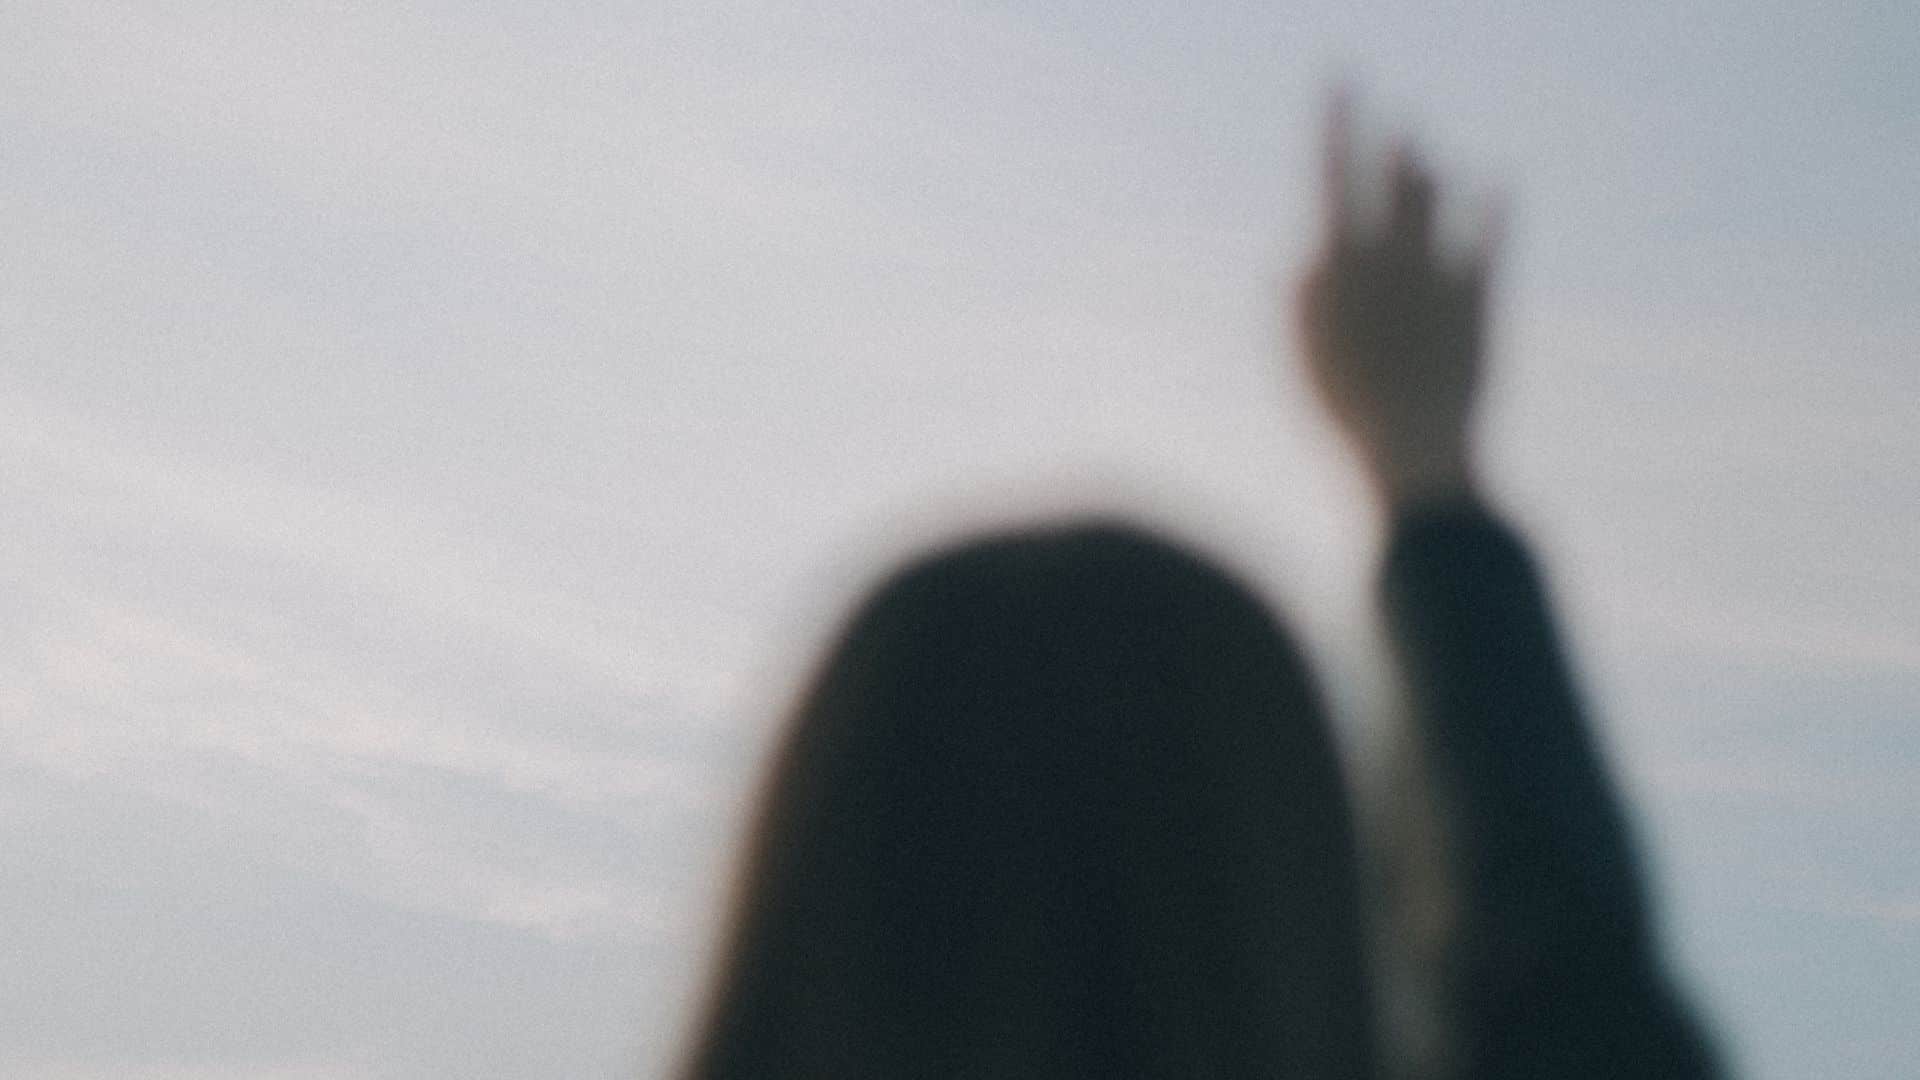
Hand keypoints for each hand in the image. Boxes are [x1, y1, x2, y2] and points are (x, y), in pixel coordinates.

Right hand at [1295, 90, 1498, 508]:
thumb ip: (1302, 298)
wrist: (1414, 443)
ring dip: (1423, 178)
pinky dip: (1492, 212)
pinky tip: (1500, 186)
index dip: (1336, 122)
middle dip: (1389, 149)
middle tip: (1392, 130)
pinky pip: (1487, 240)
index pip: (1333, 173)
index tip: (1339, 82)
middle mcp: (1392, 254)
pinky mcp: (1478, 297)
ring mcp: (1437, 271)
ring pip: (1432, 202)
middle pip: (1392, 178)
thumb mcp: (1304, 355)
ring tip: (1418, 160)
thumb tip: (1306, 254)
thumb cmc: (1347, 408)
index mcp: (1341, 262)